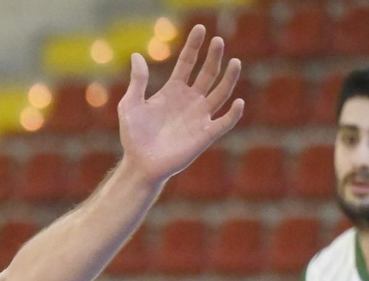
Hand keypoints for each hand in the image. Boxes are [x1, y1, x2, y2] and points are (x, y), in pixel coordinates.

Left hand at [117, 25, 242, 185]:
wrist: (139, 164)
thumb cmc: (133, 136)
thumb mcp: (130, 105)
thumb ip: (137, 82)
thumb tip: (137, 55)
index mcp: (174, 90)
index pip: (188, 62)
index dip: (194, 45)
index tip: (201, 28)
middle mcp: (190, 100)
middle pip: (208, 73)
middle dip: (214, 57)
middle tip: (218, 41)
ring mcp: (200, 116)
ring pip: (221, 93)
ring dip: (229, 78)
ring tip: (234, 63)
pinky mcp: (205, 134)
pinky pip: (224, 122)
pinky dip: (233, 113)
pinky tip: (238, 102)